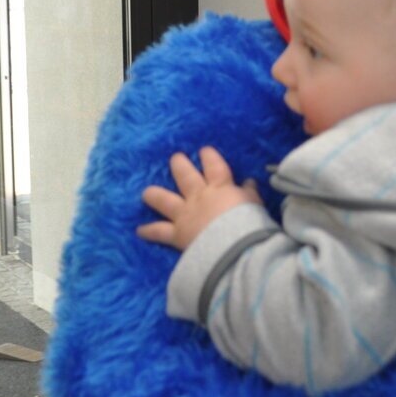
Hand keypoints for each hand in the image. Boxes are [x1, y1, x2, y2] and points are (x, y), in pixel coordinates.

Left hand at [137, 147, 260, 250]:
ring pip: (165, 200)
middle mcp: (198, 197)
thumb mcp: (255, 204)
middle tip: (175, 158)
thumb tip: (249, 183)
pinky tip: (140, 230)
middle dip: (180, 166)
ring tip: (147, 192)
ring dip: (155, 195)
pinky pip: (159, 231)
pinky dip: (149, 231)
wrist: (234, 245)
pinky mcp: (176, 233)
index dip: (209, 156)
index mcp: (220, 187)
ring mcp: (184, 214)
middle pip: (186, 177)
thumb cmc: (249, 223)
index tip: (204, 150)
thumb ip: (249, 194)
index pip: (214, 166)